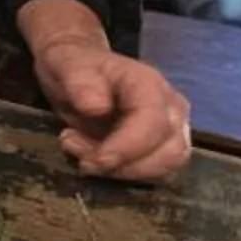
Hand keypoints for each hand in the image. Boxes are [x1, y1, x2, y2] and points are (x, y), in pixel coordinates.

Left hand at [28, 33, 192, 182]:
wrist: (78, 72)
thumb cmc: (76, 67)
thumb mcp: (67, 66)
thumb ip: (80, 84)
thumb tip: (96, 108)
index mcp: (149, 84)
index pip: (154, 123)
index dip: (127, 148)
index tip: (94, 161)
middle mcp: (171, 107)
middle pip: (169, 152)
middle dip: (123, 164)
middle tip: (78, 153)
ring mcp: (173, 129)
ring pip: (166, 167)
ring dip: (122, 171)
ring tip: (82, 153)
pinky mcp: (165, 148)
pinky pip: (156, 174)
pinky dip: (125, 174)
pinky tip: (94, 158)